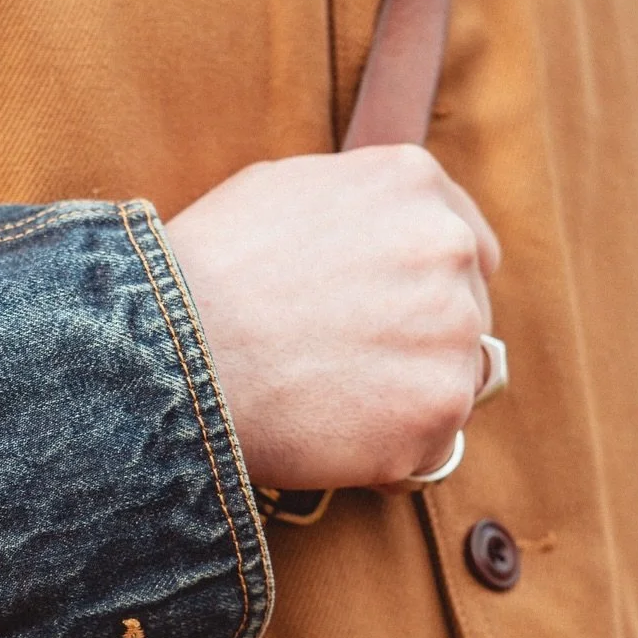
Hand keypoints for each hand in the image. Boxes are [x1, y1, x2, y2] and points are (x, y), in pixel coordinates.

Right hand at [163, 145, 500, 491]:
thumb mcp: (278, 190)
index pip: (467, 246)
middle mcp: (449, 247)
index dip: (426, 289)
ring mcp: (451, 332)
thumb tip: (377, 237)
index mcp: (412, 184)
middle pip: (465, 315)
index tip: (390, 317)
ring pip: (453, 380)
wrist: (170, 352)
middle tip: (341, 367)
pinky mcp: (437, 410)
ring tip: (326, 404)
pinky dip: (389, 454)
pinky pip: (432, 445)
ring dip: (405, 398)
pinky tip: (329, 439)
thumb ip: (355, 207)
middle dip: (415, 344)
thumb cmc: (203, 275)